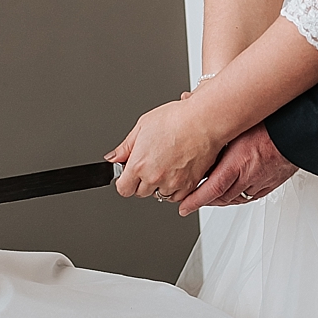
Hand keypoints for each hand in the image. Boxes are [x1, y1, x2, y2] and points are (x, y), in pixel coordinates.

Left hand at [109, 97, 223, 203]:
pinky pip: (178, 198)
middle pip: (140, 193)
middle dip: (141, 182)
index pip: (123, 189)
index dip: (124, 182)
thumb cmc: (176, 119)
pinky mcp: (190, 186)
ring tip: (164, 166)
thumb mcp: (142, 126)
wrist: (204, 121)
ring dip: (159, 186)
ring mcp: (174, 184)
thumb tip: (114, 157)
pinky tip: (176, 173)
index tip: (127, 175)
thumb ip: (125, 147)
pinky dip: (175, 189)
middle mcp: (155, 177)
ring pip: (160, 196)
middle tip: (149, 165)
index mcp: (139, 164)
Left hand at [177, 123, 296, 214]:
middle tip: (190, 201)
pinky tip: (232, 194)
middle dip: (204, 201)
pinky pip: (252, 196)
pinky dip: (238, 198)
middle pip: (222, 197)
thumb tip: (188, 100)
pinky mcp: (272, 183)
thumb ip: (210, 115)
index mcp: (238, 162)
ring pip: (237, 199)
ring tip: (208, 197)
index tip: (183, 206)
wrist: (300, 130)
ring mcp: (262, 181)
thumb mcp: (236, 120)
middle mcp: (250, 176)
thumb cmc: (271, 122)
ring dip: (220, 200)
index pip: (212, 189)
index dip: (195, 200)